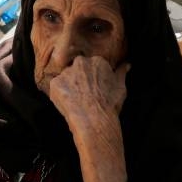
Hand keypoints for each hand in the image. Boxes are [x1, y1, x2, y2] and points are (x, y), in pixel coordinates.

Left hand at [48, 57, 129, 181]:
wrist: (94, 120)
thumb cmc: (109, 104)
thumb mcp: (120, 87)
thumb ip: (122, 72)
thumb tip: (127, 64)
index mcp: (97, 61)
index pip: (92, 66)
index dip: (93, 79)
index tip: (95, 89)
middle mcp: (80, 63)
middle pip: (78, 69)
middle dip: (80, 79)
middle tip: (84, 95)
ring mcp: (66, 72)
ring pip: (66, 78)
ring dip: (69, 87)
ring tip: (76, 101)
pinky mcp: (55, 83)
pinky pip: (56, 87)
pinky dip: (60, 95)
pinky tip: (68, 104)